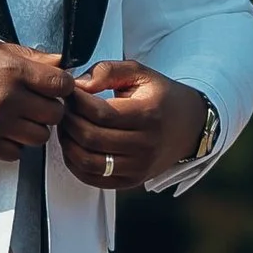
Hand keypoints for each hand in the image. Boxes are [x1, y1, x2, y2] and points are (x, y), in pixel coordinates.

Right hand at [0, 36, 71, 158]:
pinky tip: (3, 131)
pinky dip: (14, 145)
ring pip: (39, 138)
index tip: (53, 86)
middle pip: (54, 114)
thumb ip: (28, 56)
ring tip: (18, 118)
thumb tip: (59, 63)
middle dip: (50, 108)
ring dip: (33, 128)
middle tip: (36, 103)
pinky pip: (15, 154)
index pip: (61, 85)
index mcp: (10, 69)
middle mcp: (6, 98)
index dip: (62, 86)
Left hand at [58, 60, 208, 192]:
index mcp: (148, 115)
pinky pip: (92, 178)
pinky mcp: (130, 181)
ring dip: (68, 142)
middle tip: (64, 107)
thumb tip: (79, 85)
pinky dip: (74, 163)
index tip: (69, 91)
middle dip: (69, 120)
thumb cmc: (160, 98)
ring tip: (67, 125)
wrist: (188, 127)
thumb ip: (108, 71)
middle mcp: (145, 145)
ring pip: (87, 161)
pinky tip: (74, 145)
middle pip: (90, 137)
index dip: (76, 101)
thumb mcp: (140, 73)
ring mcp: (138, 167)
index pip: (100, 113)